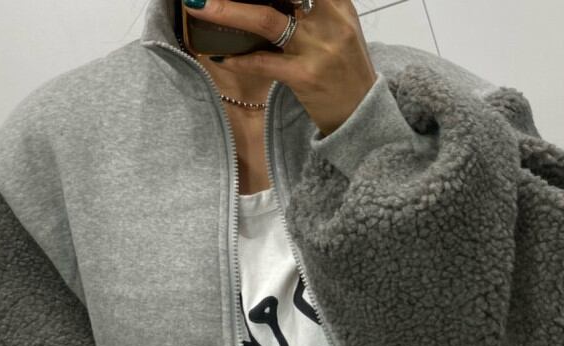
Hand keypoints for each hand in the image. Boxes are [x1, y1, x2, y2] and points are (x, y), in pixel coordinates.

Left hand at [181, 0, 377, 135]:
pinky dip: (239, 59)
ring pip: (265, 19)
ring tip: (199, 6)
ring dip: (227, 11)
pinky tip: (221, 55)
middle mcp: (330, 19)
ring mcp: (318, 48)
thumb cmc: (345, 72)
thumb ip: (313, 8)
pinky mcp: (307, 77)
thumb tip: (269, 0)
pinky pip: (264, 63)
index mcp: (338, 3)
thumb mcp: (339, 29)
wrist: (363, 116)